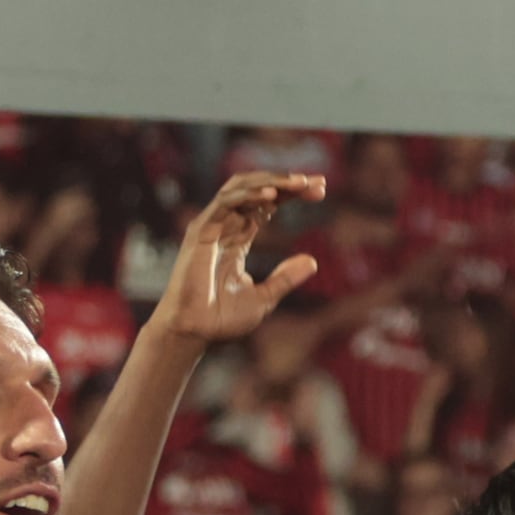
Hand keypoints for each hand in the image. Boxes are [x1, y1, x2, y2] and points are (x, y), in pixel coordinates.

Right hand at [158, 171, 325, 348]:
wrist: (193, 332)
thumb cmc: (221, 318)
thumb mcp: (264, 297)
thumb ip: (285, 278)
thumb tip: (312, 261)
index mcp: (238, 238)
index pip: (267, 205)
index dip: (291, 194)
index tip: (321, 190)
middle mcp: (224, 226)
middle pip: (256, 191)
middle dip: (286, 183)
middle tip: (317, 182)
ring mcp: (211, 226)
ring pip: (240, 188)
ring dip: (271, 182)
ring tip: (298, 182)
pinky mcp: (200, 231)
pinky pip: (224, 203)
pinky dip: (247, 194)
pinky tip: (271, 195)